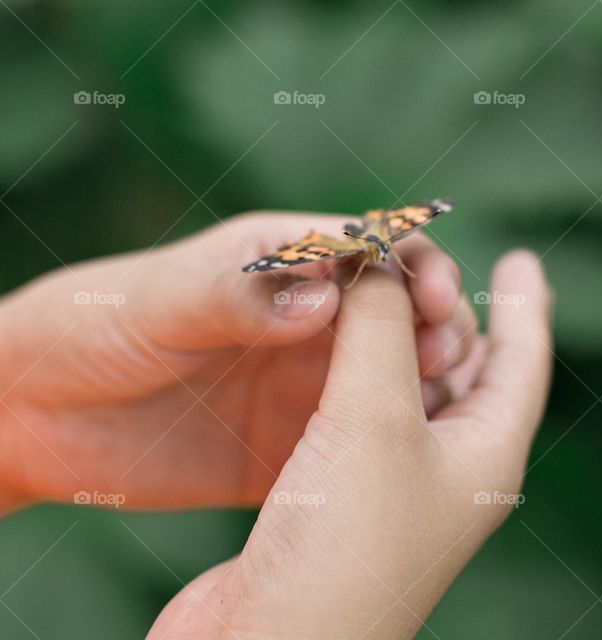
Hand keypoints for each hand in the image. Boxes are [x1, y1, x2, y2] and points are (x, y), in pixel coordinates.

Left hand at [0, 212, 476, 510]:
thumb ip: (236, 296)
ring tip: (440, 404)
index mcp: (281, 261)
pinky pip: (357, 439)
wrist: (36, 415)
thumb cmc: (90, 328)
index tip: (438, 297)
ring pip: (391, 376)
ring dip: (425, 384)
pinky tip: (411, 455)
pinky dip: (394, 441)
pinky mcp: (292, 442)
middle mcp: (305, 320)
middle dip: (435, 324)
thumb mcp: (158, 302)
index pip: (369, 249)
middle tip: (444, 354)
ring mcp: (303, 382)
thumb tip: (328, 298)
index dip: (413, 266)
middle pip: (399, 312)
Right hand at [148, 250, 552, 639]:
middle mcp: (451, 471)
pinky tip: (338, 356)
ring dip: (405, 343)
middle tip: (448, 272)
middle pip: (471, 375)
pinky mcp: (343, 498)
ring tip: (396, 298)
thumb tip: (380, 261)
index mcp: (487, 454)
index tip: (524, 260)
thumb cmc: (342, 540)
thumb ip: (382, 328)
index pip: (521, 362)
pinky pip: (363, 417)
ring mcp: (398, 487)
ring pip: (413, 394)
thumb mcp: (375, 416)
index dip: (526, 306)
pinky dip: (355, 374)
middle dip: (461, 320)